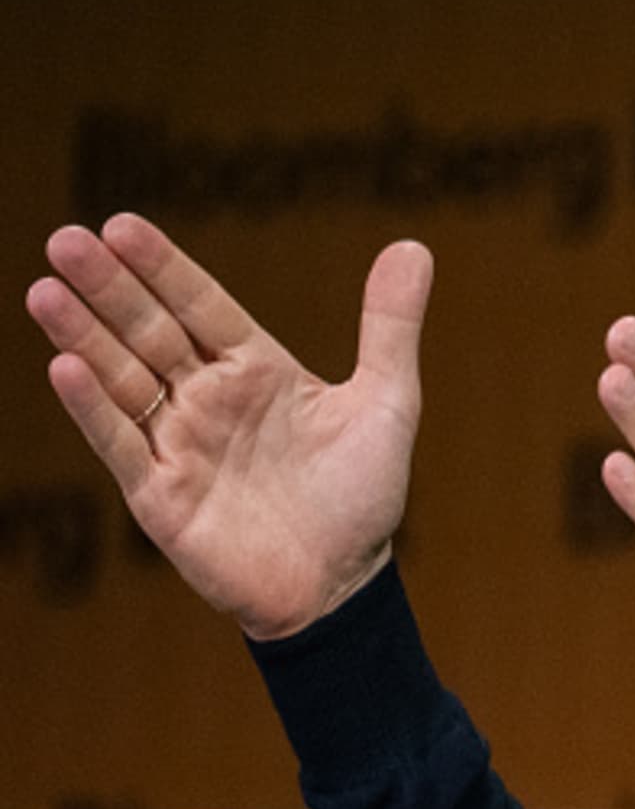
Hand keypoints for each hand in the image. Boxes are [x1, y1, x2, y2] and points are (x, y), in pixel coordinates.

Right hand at [24, 214, 433, 639]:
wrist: (343, 585)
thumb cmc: (362, 494)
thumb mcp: (387, 401)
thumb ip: (390, 326)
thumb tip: (414, 246)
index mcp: (256, 369)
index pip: (199, 305)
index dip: (163, 267)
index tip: (122, 224)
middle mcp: (208, 399)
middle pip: (150, 331)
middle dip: (109, 287)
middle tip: (66, 238)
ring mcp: (178, 444)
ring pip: (122, 378)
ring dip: (84, 336)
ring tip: (46, 289)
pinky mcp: (160, 495)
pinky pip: (120, 444)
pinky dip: (93, 408)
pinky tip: (64, 367)